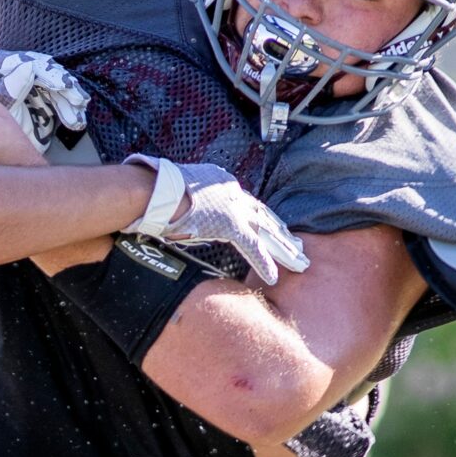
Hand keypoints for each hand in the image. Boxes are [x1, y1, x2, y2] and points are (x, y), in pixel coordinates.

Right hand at [123, 154, 307, 284]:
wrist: (155, 191)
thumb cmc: (155, 192)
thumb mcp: (176, 192)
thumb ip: (187, 202)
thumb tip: (182, 214)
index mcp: (220, 181)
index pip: (247, 202)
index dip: (262, 217)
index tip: (273, 227)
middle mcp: (232, 191)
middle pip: (263, 215)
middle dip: (281, 232)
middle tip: (298, 245)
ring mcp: (234, 207)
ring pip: (266, 230)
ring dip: (283, 248)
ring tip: (300, 263)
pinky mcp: (231, 224)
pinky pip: (252, 246)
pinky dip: (264, 262)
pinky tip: (274, 276)